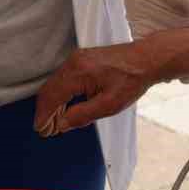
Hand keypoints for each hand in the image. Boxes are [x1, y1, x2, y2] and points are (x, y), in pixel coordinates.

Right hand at [33, 43, 157, 136]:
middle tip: (47, 131)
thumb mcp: (109, 105)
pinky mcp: (82, 59)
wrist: (146, 59)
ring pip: (55, 84)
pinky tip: (66, 108)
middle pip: (49, 90)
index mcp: (79, 72)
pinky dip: (60, 94)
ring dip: (52, 104)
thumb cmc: (132, 79)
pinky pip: (63, 78)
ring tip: (56, 123)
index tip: (42, 131)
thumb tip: (63, 124)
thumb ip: (83, 115)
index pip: (52, 97)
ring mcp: (77, 58)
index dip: (44, 116)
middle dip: (46, 112)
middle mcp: (74, 62)